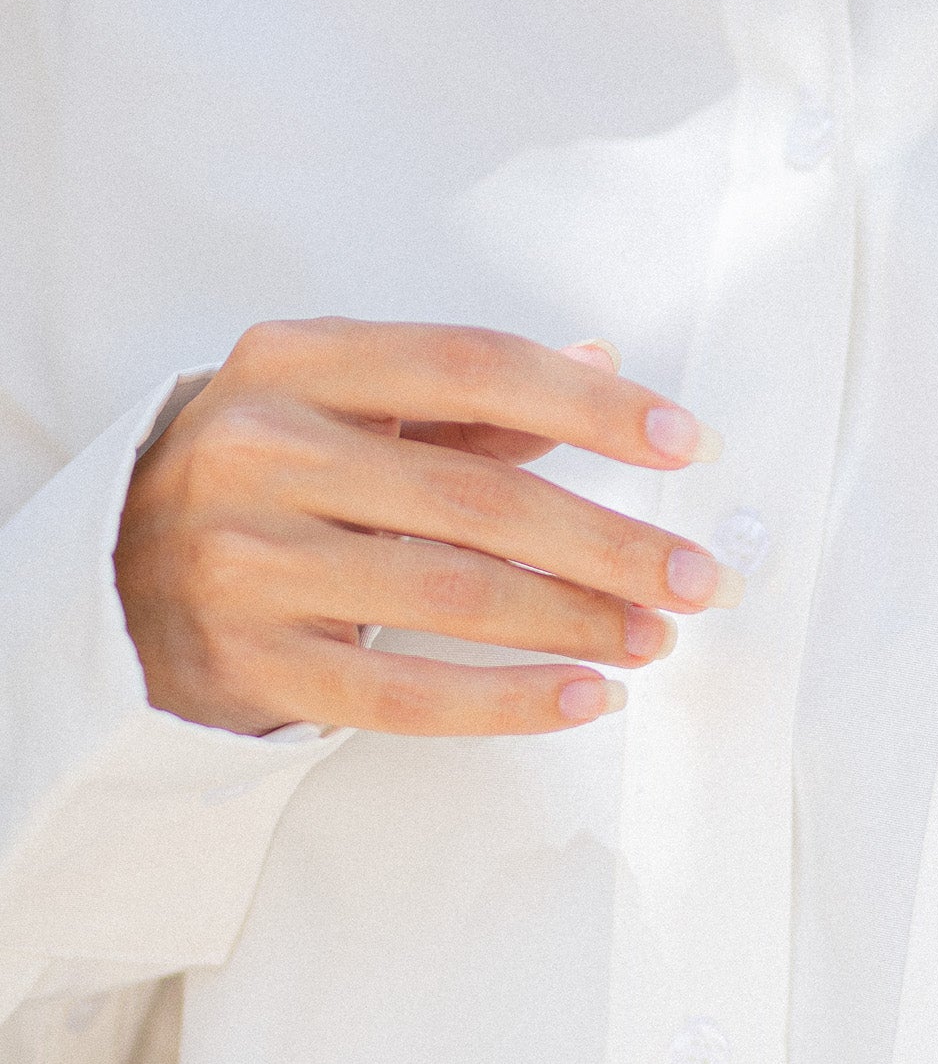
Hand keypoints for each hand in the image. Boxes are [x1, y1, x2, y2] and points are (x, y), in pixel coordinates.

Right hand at [114, 319, 734, 737]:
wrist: (112, 575)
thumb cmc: (260, 477)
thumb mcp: (337, 404)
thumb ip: (465, 395)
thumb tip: (605, 364)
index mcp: (294, 363)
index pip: (469, 368)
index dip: (588, 406)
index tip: (685, 442)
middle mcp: (263, 454)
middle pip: (478, 498)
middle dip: (609, 542)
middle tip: (698, 575)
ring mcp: (249, 564)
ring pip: (451, 598)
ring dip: (575, 622)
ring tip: (657, 636)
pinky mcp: (252, 663)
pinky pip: (403, 695)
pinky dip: (508, 700)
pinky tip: (585, 696)